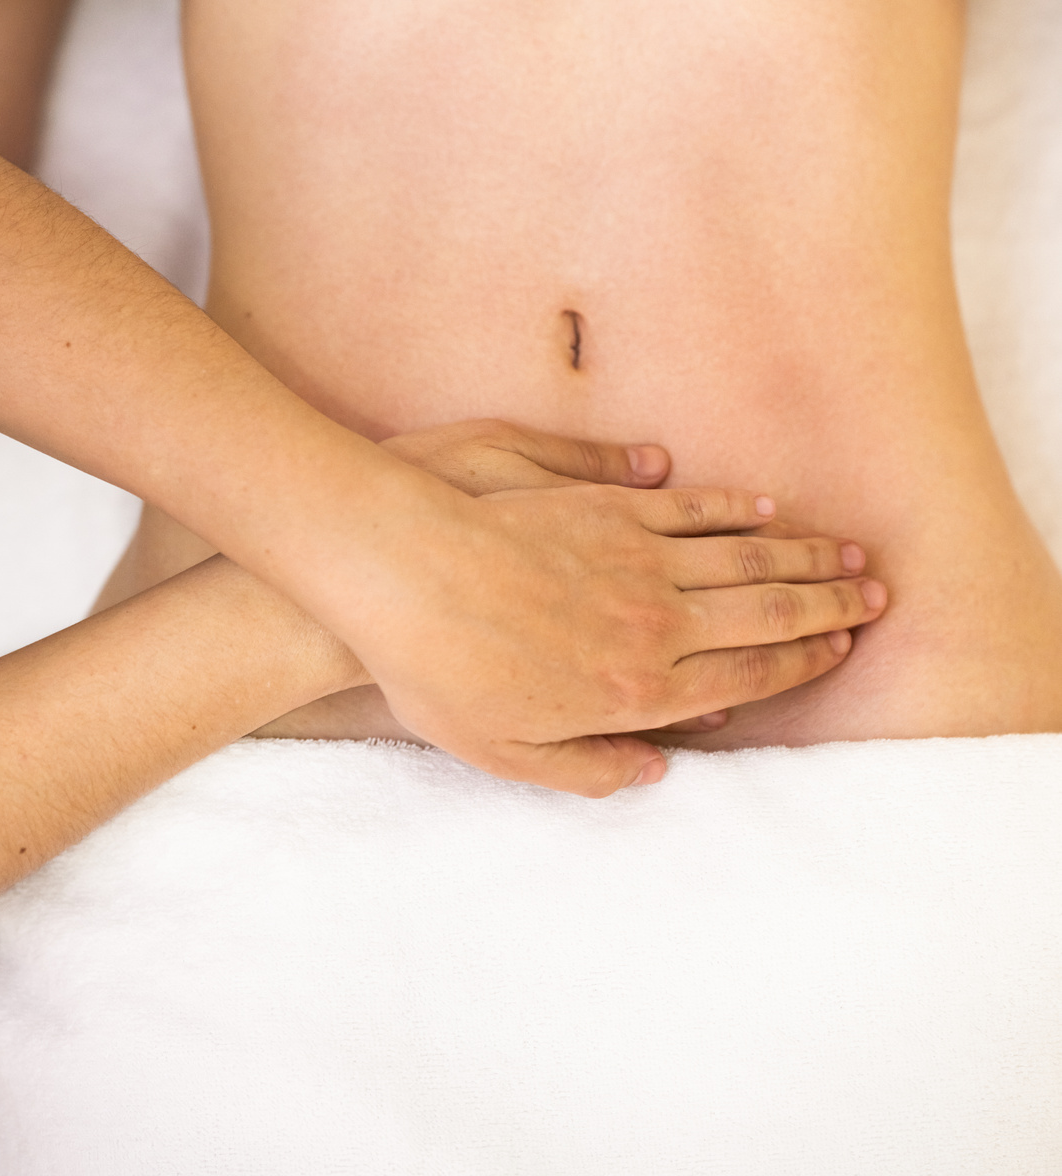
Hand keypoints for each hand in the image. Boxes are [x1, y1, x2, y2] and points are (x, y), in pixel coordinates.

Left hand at [264, 421, 882, 795]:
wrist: (399, 575)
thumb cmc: (440, 672)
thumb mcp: (505, 754)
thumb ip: (590, 768)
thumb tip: (657, 768)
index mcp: (634, 689)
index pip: (745, 674)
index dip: (802, 662)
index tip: (841, 650)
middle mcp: (652, 623)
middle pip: (765, 613)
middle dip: (829, 606)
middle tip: (877, 594)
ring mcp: (633, 559)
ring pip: (743, 559)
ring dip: (803, 556)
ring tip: (848, 552)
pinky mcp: (606, 509)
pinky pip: (691, 510)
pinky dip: (736, 510)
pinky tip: (767, 508)